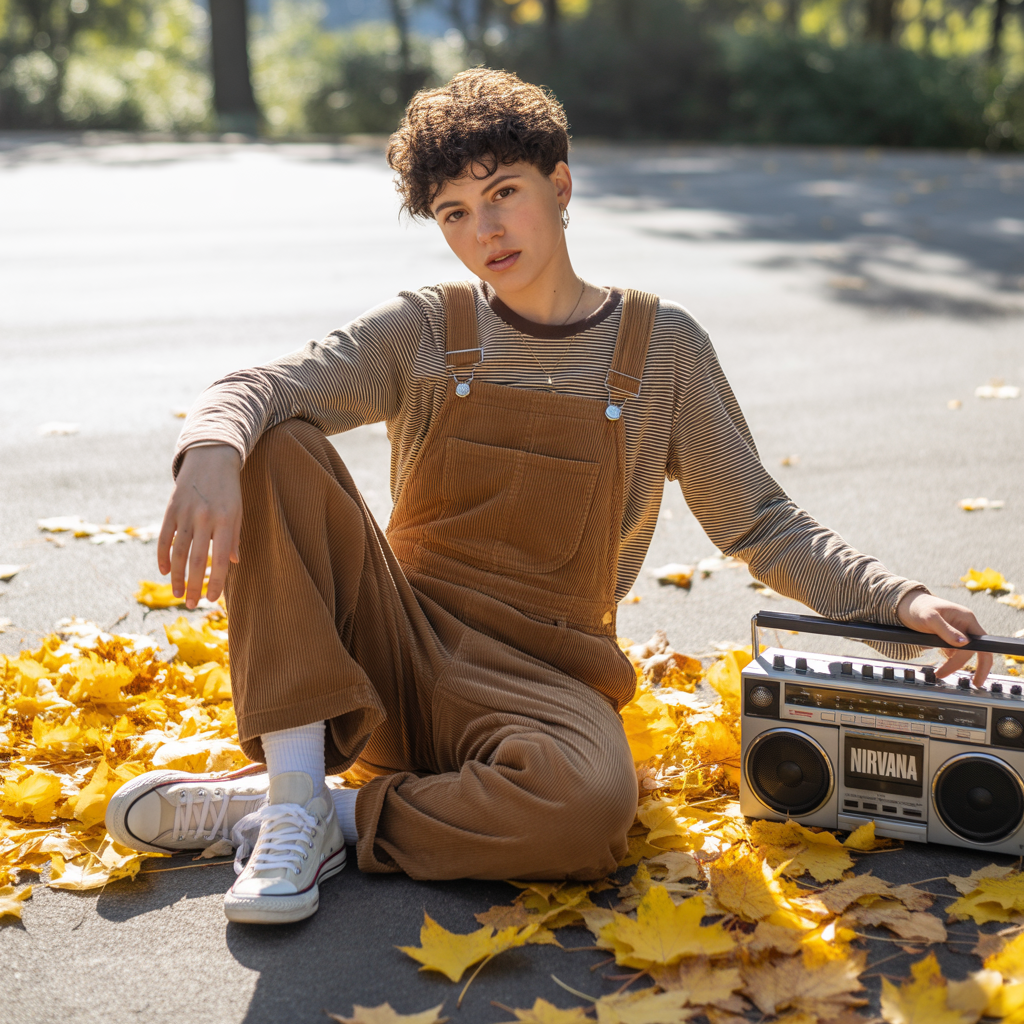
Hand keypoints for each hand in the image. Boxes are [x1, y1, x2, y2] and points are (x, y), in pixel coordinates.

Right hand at [158, 445, 241, 609]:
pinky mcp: (171, 509)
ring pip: (178, 552)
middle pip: (196, 560)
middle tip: (190, 605)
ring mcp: (186, 513)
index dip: (216, 582)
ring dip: (176, 576)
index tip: (211, 600)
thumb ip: (234, 537)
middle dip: (192, 585)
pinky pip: (164, 537)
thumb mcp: (237, 511)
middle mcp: (204, 518)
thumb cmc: (229, 489)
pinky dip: (162, 555)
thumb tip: (231, 564)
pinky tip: (164, 571)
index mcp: (225, 521)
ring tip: (176, 593)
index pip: (219, 560)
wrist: (211, 457)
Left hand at [896, 590, 990, 686]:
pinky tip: (936, 659)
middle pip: (973, 651)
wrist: (905, 605)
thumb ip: (946, 630)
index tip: (976, 678)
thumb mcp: (929, 617)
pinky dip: (946, 659)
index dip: (983, 662)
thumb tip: (964, 643)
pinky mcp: (948, 638)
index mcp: (967, 618)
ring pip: (962, 654)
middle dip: (966, 667)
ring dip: (953, 664)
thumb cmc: (917, 607)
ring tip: (939, 672)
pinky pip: (952, 653)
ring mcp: (957, 633)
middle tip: (967, 682)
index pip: (980, 644)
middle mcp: (965, 626)